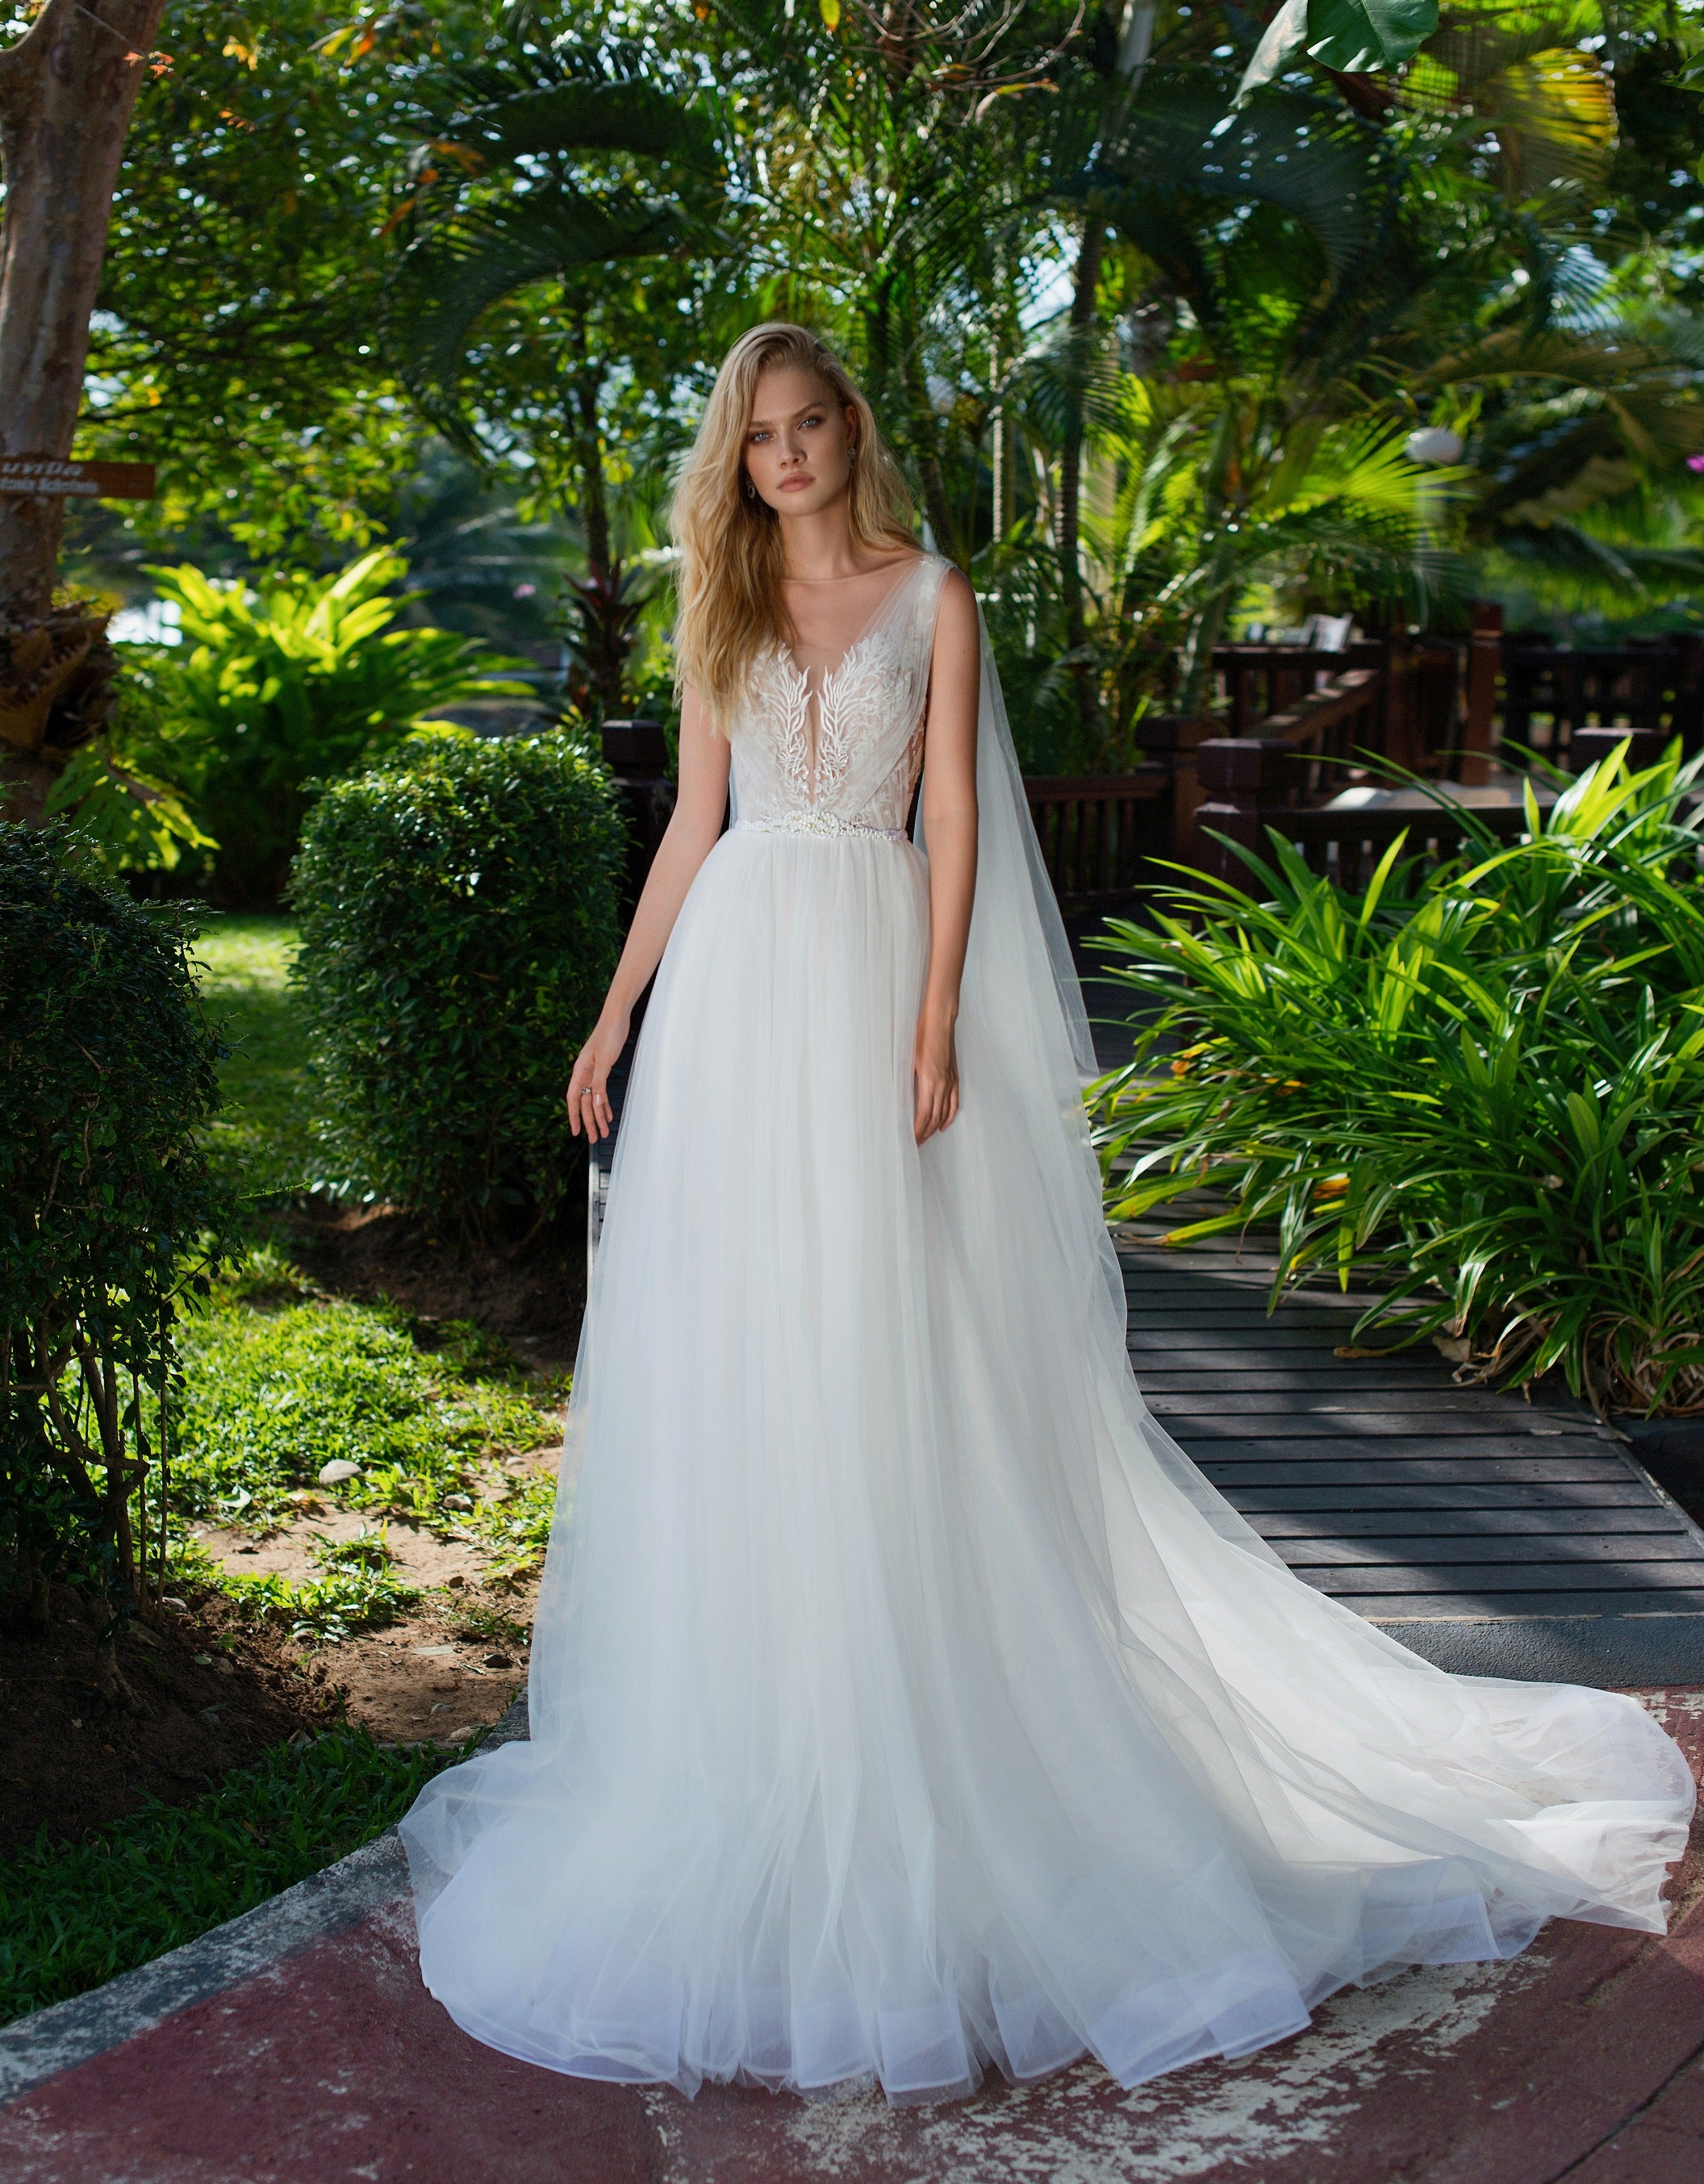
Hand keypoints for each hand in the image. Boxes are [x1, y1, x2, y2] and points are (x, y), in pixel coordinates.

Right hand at [566, 1012, 629, 1141]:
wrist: (617, 1018)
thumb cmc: (609, 1035)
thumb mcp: (605, 1060)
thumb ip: (600, 1082)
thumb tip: (596, 1103)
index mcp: (580, 1071)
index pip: (574, 1099)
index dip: (574, 1116)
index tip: (575, 1132)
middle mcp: (584, 1073)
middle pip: (585, 1103)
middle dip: (590, 1122)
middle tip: (595, 1139)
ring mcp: (593, 1072)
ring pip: (594, 1099)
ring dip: (599, 1116)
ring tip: (605, 1132)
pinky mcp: (603, 1069)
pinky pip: (601, 1091)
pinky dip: (605, 1103)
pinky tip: (609, 1114)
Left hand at [913, 1009, 959, 1144]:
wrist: (940, 1022)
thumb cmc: (922, 1036)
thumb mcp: (907, 1059)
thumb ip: (906, 1080)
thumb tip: (900, 1097)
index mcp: (929, 1083)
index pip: (923, 1116)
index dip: (918, 1131)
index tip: (911, 1140)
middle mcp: (942, 1085)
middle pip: (934, 1119)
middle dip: (925, 1134)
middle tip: (915, 1144)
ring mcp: (951, 1082)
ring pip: (945, 1113)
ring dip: (935, 1128)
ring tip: (926, 1138)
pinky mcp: (955, 1077)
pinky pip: (954, 1102)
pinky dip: (949, 1116)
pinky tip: (944, 1124)